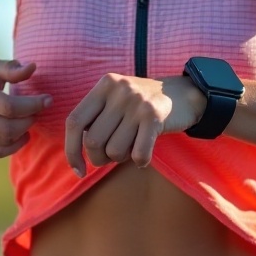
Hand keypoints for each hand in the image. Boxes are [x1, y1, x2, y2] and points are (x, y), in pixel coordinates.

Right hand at [0, 59, 51, 158]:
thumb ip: (12, 68)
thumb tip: (32, 67)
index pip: (9, 106)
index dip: (33, 105)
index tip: (48, 100)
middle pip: (8, 128)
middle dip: (29, 120)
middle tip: (37, 112)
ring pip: (6, 140)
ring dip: (25, 131)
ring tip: (29, 119)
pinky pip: (1, 152)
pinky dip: (17, 144)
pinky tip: (23, 133)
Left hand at [64, 74, 203, 174]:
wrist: (184, 94)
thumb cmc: (143, 105)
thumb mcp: (117, 99)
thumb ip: (96, 118)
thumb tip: (76, 154)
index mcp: (104, 85)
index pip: (74, 121)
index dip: (71, 150)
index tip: (78, 169)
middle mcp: (119, 90)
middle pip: (92, 141)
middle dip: (100, 158)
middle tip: (115, 154)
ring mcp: (137, 102)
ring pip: (114, 150)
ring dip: (123, 158)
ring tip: (133, 146)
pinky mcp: (155, 116)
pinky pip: (138, 153)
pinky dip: (140, 161)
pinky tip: (145, 154)